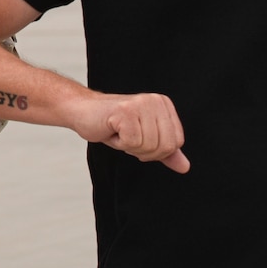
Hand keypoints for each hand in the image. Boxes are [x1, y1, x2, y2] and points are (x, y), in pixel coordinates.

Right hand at [66, 91, 189, 172]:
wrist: (82, 111)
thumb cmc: (113, 125)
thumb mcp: (144, 139)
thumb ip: (165, 151)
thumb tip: (184, 167)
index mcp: (163, 104)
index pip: (176, 142)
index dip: (156, 151)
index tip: (138, 139)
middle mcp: (155, 100)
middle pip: (165, 146)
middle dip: (143, 151)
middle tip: (127, 137)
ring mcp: (141, 104)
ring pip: (149, 146)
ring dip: (129, 147)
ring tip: (119, 132)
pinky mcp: (126, 111)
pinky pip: (132, 143)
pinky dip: (119, 143)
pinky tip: (112, 130)